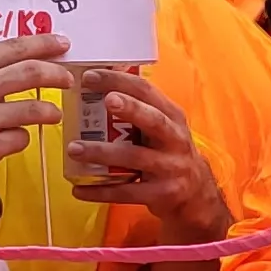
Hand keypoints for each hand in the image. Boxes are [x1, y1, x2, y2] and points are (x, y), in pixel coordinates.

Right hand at [0, 35, 71, 183]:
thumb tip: (20, 63)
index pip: (13, 47)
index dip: (43, 43)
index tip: (62, 44)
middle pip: (31, 73)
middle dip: (57, 74)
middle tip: (69, 79)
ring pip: (35, 108)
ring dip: (50, 111)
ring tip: (52, 113)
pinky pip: (21, 138)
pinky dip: (20, 138)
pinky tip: (10, 139)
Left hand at [64, 69, 231, 244]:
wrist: (196, 193)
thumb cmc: (168, 151)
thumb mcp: (162, 126)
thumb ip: (138, 108)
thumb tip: (96, 82)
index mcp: (172, 116)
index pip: (147, 91)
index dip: (119, 81)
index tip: (89, 77)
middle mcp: (175, 139)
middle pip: (153, 120)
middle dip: (130, 108)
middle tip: (104, 99)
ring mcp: (171, 168)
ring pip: (135, 158)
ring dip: (102, 152)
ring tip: (74, 149)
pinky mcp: (162, 194)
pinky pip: (127, 192)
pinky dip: (101, 191)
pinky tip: (78, 189)